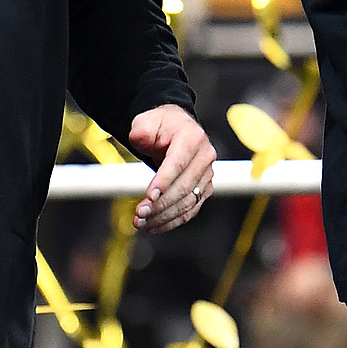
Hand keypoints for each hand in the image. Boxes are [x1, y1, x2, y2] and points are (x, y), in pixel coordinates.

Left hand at [130, 104, 217, 232]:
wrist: (176, 129)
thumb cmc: (162, 126)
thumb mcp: (148, 121)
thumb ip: (143, 129)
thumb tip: (139, 138)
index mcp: (192, 138)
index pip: (178, 163)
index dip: (164, 181)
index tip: (149, 197)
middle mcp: (204, 157)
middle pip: (184, 186)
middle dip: (160, 204)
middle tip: (140, 214)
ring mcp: (207, 174)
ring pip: (188, 202)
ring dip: (164, 216)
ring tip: (142, 223)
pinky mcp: (204, 189)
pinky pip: (190, 210)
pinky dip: (173, 221)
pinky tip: (155, 226)